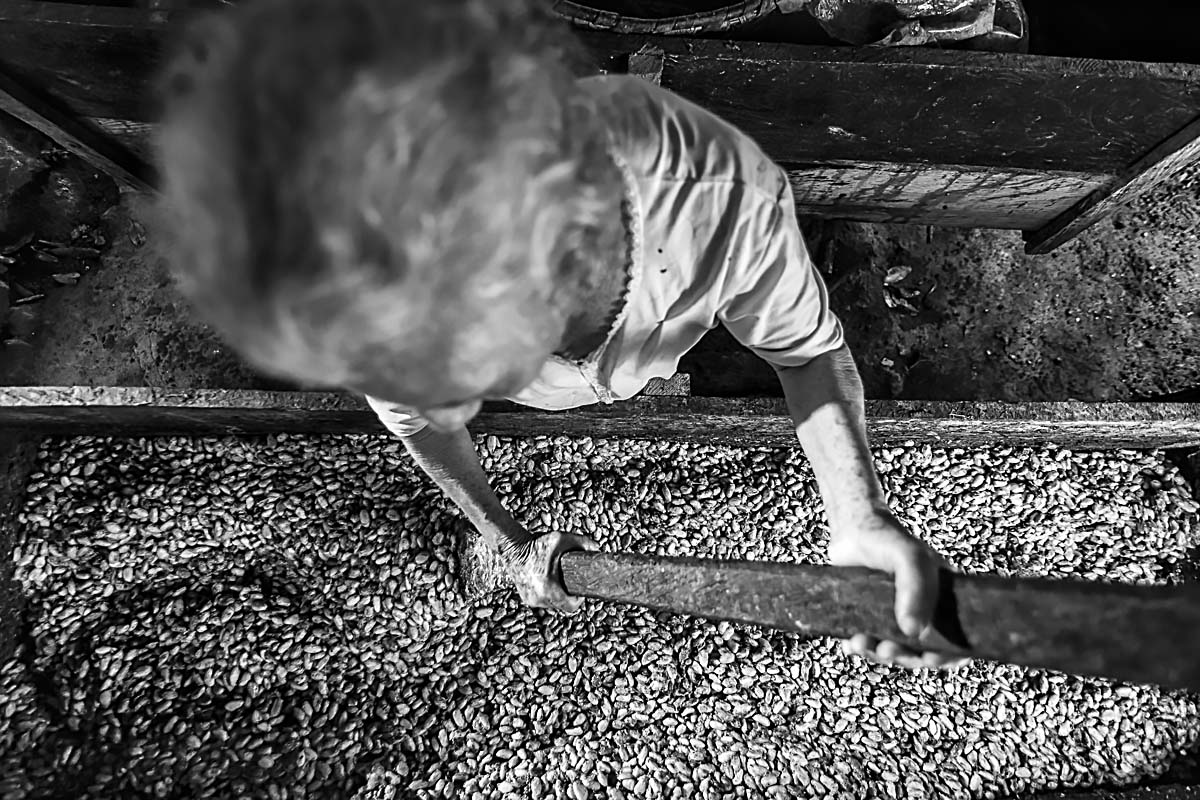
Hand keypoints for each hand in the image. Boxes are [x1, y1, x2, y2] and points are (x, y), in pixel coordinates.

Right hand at [499, 528, 598, 613]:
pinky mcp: (526, 598)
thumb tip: (597, 549)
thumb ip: (583, 543)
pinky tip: (550, 582)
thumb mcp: (562, 539)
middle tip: (571, 582)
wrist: (513, 547)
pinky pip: (543, 601)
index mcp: (548, 587)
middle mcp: (538, 597)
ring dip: (558, 595)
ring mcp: (531, 599)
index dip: (579, 599)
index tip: (580, 589)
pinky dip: (548, 594)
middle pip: (562, 605)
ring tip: (559, 581)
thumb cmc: (536, 544)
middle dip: (568, 595)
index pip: (571, 606)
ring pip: (553, 604)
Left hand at [828, 511, 968, 669]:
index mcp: (941, 601)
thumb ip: (916, 589)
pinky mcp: (867, 617)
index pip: (955, 638)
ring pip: (892, 650)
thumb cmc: (888, 538)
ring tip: (861, 644)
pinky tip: (851, 642)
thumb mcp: (911, 558)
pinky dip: (859, 648)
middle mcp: (919, 612)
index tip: (931, 658)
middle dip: (905, 657)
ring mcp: (892, 616)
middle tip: (887, 649)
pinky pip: (867, 643)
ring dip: (878, 654)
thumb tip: (913, 632)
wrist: (851, 528)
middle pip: (920, 651)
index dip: (948, 655)